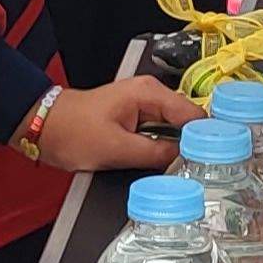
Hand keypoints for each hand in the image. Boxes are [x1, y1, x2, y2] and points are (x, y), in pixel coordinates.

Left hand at [32, 76, 198, 171]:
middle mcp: (150, 95)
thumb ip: (155, 153)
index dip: (206, 137)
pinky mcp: (137, 120)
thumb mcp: (117, 149)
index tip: (217, 159)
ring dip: (182, 148)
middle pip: (188, 121)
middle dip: (196, 143)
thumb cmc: (72, 132)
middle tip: (207, 169)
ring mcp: (144, 107)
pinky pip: (162, 133)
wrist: (45, 129)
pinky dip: (168, 148)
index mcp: (148, 93)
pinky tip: (173, 164)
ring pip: (176, 129)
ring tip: (193, 169)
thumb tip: (186, 159)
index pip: (193, 114)